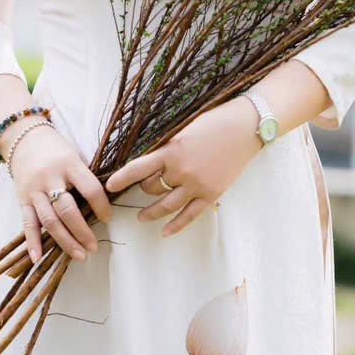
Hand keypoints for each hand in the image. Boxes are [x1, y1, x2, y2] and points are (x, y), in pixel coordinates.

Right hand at [3, 122, 112, 264]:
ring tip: (80, 255)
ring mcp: (34, 190)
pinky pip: (27, 223)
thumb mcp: (75, 154)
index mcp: (69, 164)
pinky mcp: (22, 198)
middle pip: (67, 210)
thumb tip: (103, 203)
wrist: (23, 136)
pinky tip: (37, 257)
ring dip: (65, 241)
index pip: (90, 189)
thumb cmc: (56, 148)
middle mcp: (51, 178)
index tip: (108, 219)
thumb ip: (85, 177)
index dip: (101, 206)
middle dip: (82, 232)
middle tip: (94, 247)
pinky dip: (32, 241)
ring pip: (49, 221)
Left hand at [104, 98, 261, 237]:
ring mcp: (197, 185)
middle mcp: (182, 171)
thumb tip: (150, 160)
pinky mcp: (211, 194)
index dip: (121, 178)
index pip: (138, 168)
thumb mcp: (184, 129)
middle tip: (139, 189)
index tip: (108, 185)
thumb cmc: (215, 121)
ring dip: (151, 213)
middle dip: (144, 188)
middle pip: (152, 188)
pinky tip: (165, 232)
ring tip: (142, 218)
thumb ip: (168, 146)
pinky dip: (176, 226)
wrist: (246, 127)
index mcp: (172, 151)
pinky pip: (189, 215)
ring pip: (166, 205)